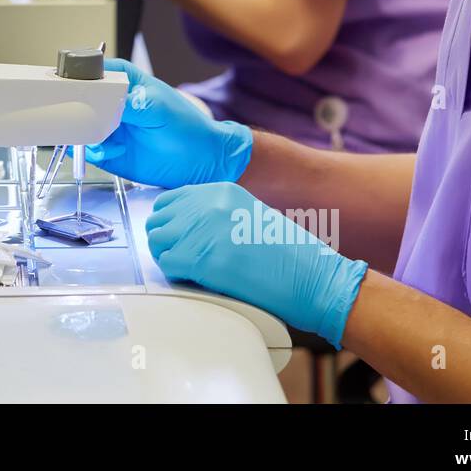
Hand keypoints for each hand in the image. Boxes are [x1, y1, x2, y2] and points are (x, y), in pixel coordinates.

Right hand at [85, 59, 252, 187]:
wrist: (201, 161)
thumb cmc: (186, 125)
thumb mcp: (157, 108)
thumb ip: (128, 104)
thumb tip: (101, 104)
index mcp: (122, 80)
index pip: (90, 72)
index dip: (77, 80)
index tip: (67, 90)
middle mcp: (110, 103)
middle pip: (78, 101)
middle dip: (74, 111)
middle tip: (80, 121)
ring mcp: (106, 127)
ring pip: (79, 127)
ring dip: (83, 135)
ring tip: (102, 142)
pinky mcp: (107, 151)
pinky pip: (87, 151)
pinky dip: (92, 153)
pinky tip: (112, 153)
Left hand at [147, 182, 368, 347]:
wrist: (313, 278)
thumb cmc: (288, 255)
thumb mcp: (248, 217)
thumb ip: (216, 216)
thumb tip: (184, 228)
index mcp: (220, 191)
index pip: (168, 201)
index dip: (168, 224)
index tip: (175, 239)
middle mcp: (208, 204)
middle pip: (158, 220)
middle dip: (165, 242)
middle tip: (181, 259)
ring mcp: (203, 229)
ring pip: (157, 242)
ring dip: (168, 258)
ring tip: (191, 271)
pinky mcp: (201, 258)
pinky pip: (167, 264)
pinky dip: (177, 275)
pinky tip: (198, 279)